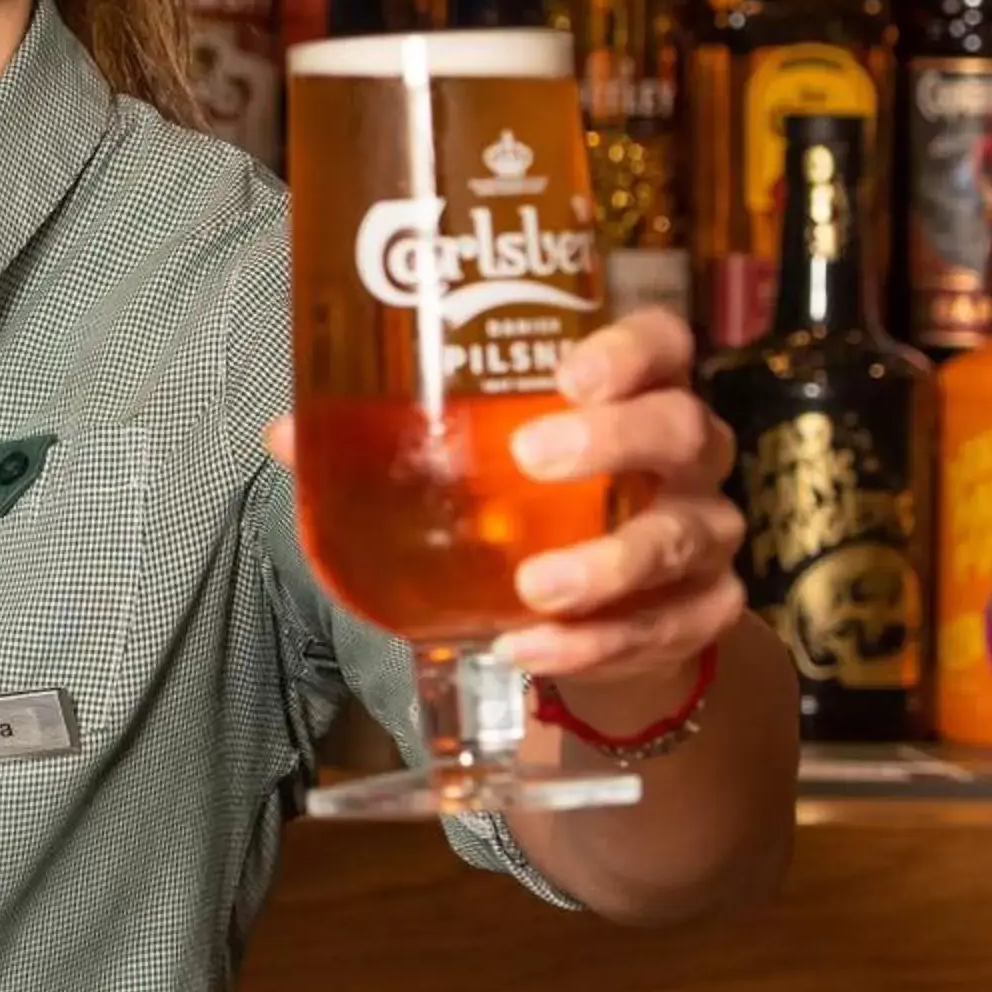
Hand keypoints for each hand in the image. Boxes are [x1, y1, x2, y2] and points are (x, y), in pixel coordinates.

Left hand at [268, 308, 743, 709]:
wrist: (592, 608)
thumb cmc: (524, 500)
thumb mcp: (469, 460)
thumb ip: (387, 439)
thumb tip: (287, 435)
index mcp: (634, 390)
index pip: (661, 342)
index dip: (628, 350)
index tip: (568, 371)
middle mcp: (686, 452)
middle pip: (682, 427)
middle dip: (612, 443)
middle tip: (533, 458)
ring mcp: (703, 532)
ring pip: (683, 537)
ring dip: (606, 565)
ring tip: (532, 589)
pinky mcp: (703, 611)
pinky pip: (669, 628)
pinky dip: (601, 645)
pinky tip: (534, 650)